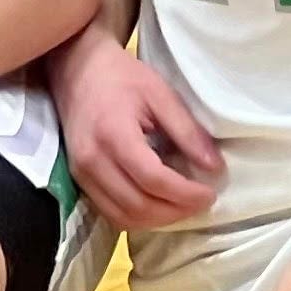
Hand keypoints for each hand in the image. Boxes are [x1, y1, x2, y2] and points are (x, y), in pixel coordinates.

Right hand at [52, 29, 219, 229]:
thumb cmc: (121, 77)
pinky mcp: (78, 180)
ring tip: (183, 207)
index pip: (153, 179)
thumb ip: (187, 131)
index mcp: (113, 134)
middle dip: (176, 211)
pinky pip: (110, 213)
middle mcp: (92, 160)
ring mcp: (80, 173)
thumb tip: (214, 167)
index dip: (186, 194)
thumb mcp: (160, 94)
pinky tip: (158, 205)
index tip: (210, 193)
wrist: (76, 70)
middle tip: (201, 203)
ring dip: (158, 220)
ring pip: (123, 218)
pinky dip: (138, 217)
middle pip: (138, 206)